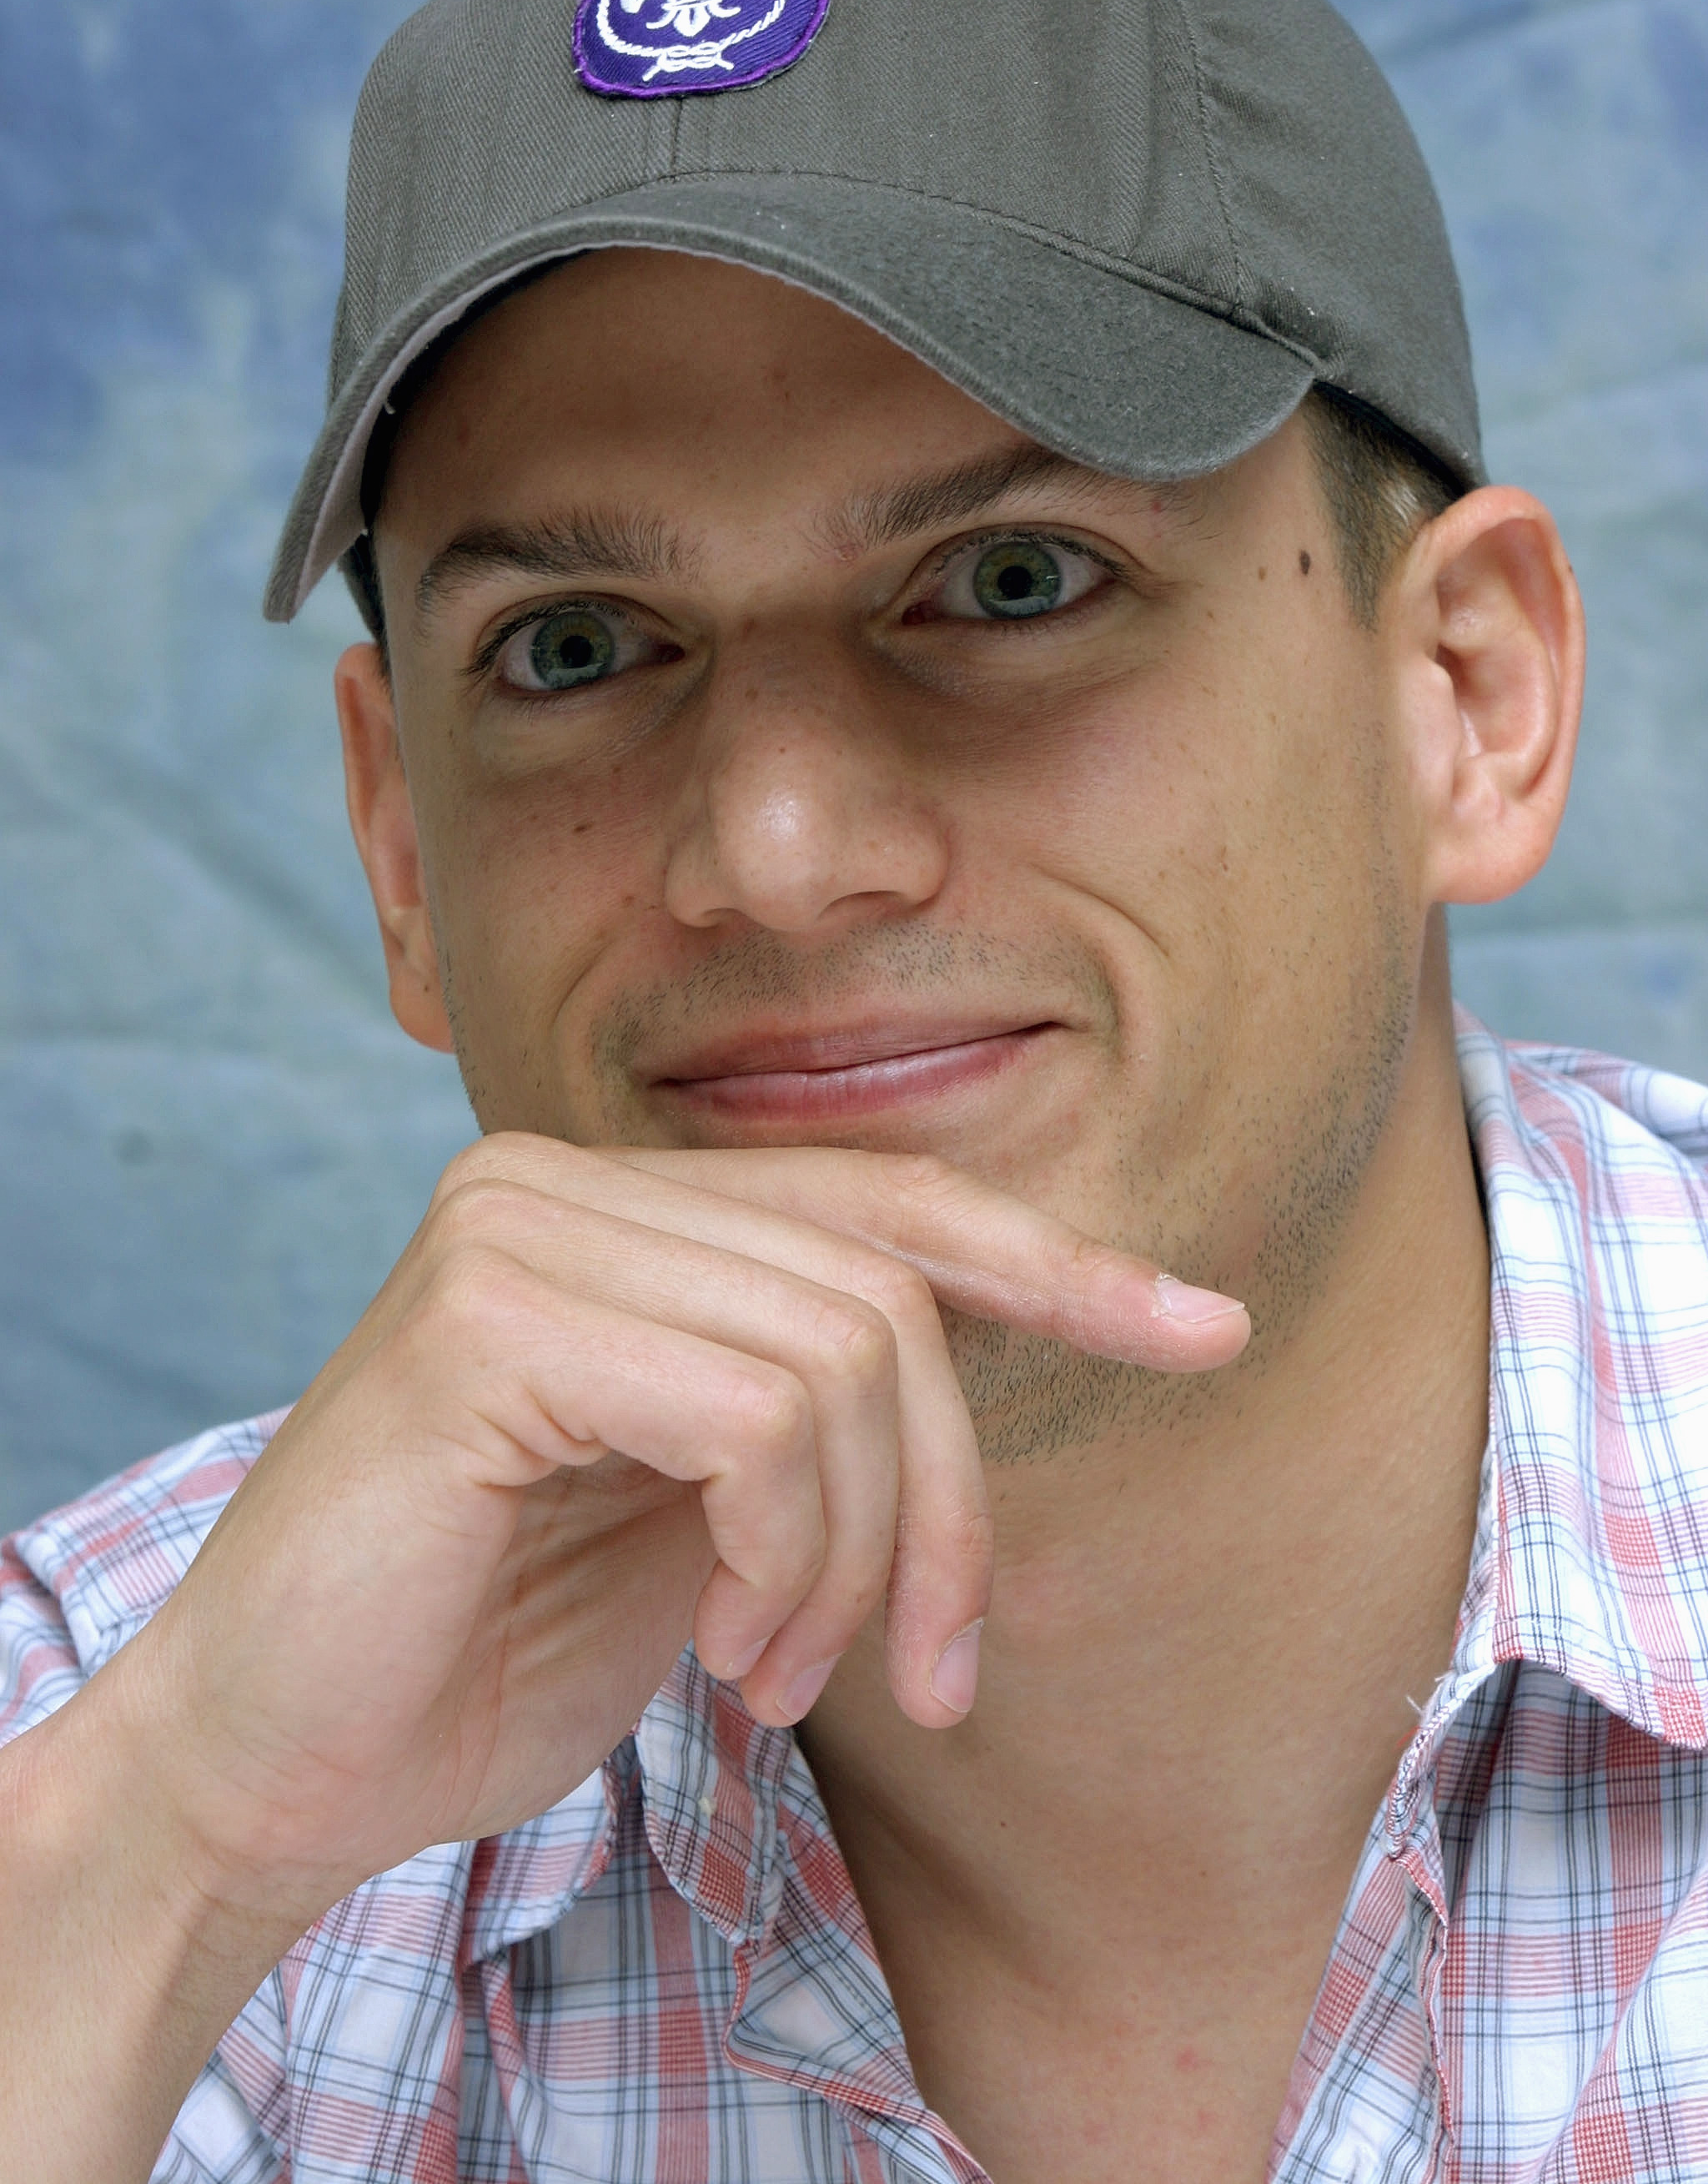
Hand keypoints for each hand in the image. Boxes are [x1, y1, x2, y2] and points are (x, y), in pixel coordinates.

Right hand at [0, 1136, 1244, 2181]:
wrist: (272, 1765)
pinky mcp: (487, 1326)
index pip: (883, 1203)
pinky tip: (725, 1651)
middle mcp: (557, 1180)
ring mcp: (515, 1234)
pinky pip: (755, 1414)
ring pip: (845, 1354)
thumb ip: (814, 1402)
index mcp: (609, 1203)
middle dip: (946, 1504)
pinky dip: (786, 1558)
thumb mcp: (704, 1506)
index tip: (1209, 1331)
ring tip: (781, 1673)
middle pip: (886, 1293)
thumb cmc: (482, 1644)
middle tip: (931, 1672)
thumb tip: (1032, 1336)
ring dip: (857, 1562)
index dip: (1058, 1264)